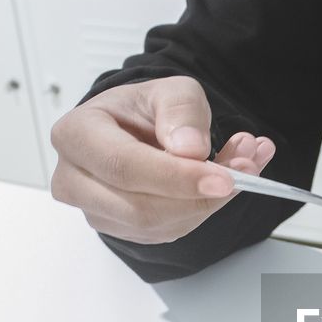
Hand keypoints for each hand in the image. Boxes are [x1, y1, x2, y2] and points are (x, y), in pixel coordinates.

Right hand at [50, 75, 275, 244]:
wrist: (135, 129)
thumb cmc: (143, 110)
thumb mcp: (170, 90)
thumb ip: (182, 111)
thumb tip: (190, 149)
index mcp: (76, 135)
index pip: (123, 166)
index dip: (176, 177)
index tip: (223, 178)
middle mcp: (75, 179)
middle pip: (140, 207)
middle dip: (200, 194)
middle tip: (247, 168)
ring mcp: (96, 210)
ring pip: (159, 225)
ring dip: (209, 202)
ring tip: (242, 165)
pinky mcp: (121, 230)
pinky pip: (169, 231)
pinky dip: (204, 210)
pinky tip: (222, 183)